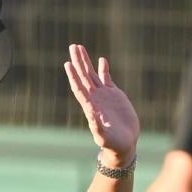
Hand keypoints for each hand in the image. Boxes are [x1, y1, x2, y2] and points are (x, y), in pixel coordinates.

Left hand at [64, 44, 139, 165]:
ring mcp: (104, 96)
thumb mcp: (104, 136)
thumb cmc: (113, 144)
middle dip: (78, 61)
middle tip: (72, 46)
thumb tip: (91, 113)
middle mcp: (95, 99)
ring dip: (86, 62)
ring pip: (92, 75)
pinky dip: (103, 69)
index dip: (73, 76)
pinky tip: (101, 60)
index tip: (67, 63)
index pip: (79, 88)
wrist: (123, 144)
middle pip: (84, 77)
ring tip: (80, 48)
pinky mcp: (114, 95)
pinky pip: (107, 79)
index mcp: (91, 107)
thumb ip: (97, 125)